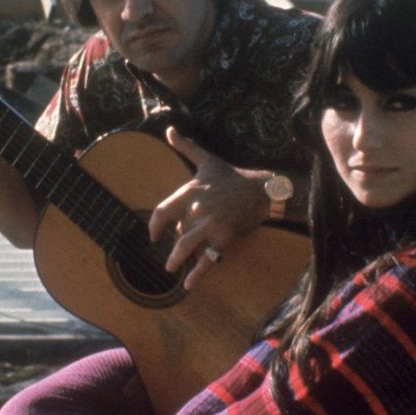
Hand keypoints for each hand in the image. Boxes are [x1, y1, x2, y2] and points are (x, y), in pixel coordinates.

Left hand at [152, 127, 271, 288]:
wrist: (262, 191)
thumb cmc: (232, 176)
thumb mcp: (207, 161)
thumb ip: (186, 146)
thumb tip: (169, 129)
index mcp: (190, 191)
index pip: (162, 211)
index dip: (154, 226)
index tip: (153, 235)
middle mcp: (197, 208)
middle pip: (176, 231)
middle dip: (174, 243)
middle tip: (170, 254)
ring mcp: (210, 224)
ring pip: (186, 246)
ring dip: (177, 259)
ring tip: (171, 268)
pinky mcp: (224, 238)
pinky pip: (207, 259)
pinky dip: (197, 274)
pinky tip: (188, 285)